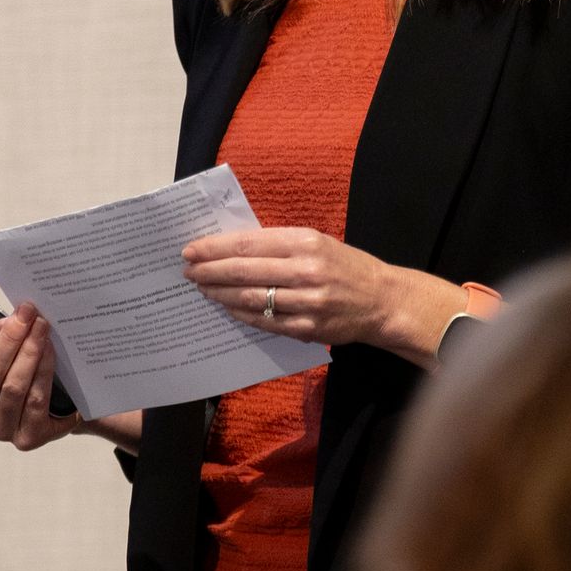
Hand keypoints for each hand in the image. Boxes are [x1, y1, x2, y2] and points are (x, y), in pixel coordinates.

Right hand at [0, 304, 78, 451]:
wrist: (59, 404)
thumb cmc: (25, 369)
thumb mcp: (8, 349)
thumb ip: (4, 333)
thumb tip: (21, 311)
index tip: (18, 314)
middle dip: (15, 340)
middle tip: (35, 318)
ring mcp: (0, 428)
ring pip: (13, 387)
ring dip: (31, 355)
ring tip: (46, 333)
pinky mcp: (26, 439)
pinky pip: (35, 403)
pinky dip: (45, 375)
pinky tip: (54, 358)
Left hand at [181, 230, 461, 364]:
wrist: (383, 300)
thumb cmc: (346, 266)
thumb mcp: (318, 242)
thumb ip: (279, 244)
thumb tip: (232, 248)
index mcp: (306, 242)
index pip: (249, 244)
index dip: (215, 248)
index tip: (191, 250)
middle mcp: (306, 270)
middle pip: (244, 271)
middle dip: (209, 271)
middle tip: (187, 271)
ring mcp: (307, 302)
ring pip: (250, 298)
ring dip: (220, 294)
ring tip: (202, 289)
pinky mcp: (307, 328)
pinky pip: (264, 322)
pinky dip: (241, 314)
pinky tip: (226, 308)